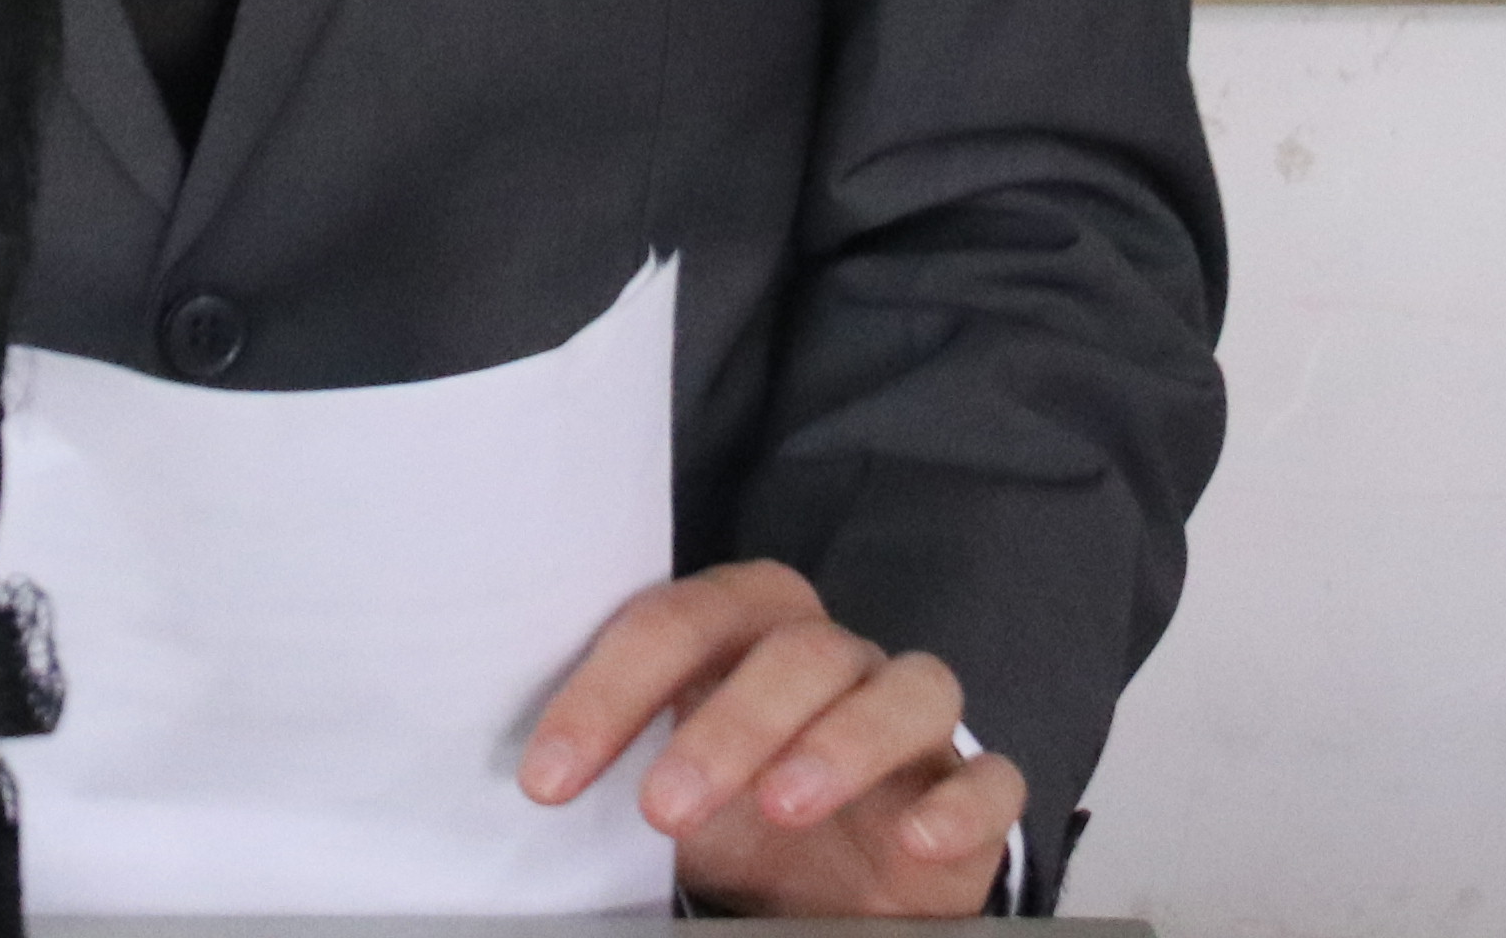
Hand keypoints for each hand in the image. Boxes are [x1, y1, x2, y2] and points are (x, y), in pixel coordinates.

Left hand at [519, 558, 1017, 919]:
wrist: (832, 882)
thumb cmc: (735, 812)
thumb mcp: (665, 780)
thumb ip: (616, 757)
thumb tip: (514, 780)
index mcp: (745, 633)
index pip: (677, 623)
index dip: (609, 691)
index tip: (548, 777)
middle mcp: (833, 659)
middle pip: (796, 650)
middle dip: (727, 724)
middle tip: (663, 808)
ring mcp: (910, 720)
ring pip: (904, 688)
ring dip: (841, 742)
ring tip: (782, 807)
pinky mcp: (970, 788)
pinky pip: (991, 775)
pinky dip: (961, 801)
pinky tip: (918, 838)